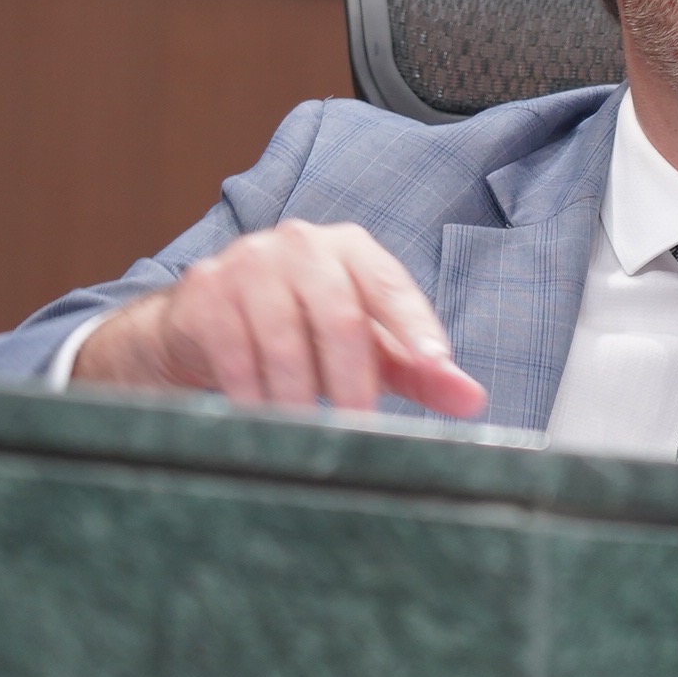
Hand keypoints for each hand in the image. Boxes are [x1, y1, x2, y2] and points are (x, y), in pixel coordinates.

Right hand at [71, 220, 488, 418]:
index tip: (436, 364)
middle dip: (353, 383)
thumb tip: (473, 400)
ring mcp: (250, 261)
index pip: (390, 286)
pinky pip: (236, 356)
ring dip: (301, 399)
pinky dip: (254, 398)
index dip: (415, 326)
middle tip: (360, 430)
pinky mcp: (207, 289)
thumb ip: (420, 370)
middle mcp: (302, 243)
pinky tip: (264, 420)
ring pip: (286, 342)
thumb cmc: (304, 330)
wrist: (204, 321)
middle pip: (340, 317)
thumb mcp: (368, 347)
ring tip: (309, 433)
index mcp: (350, 248)